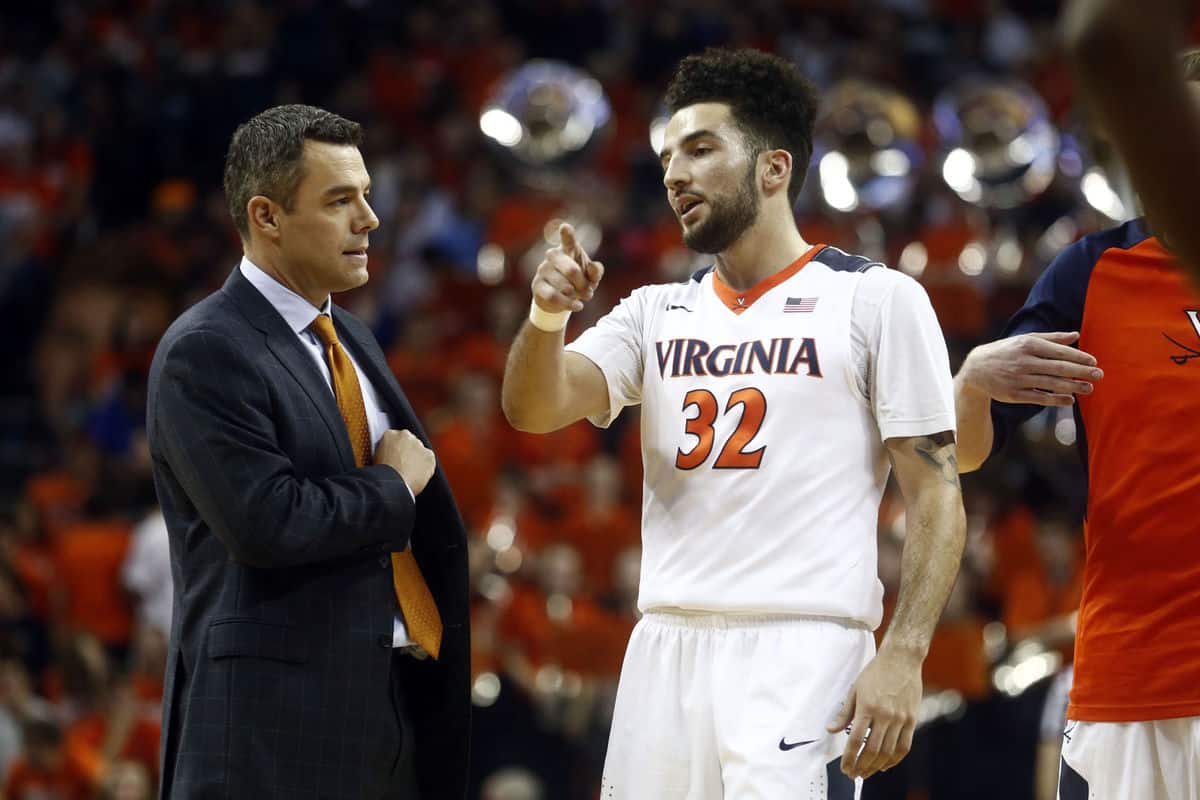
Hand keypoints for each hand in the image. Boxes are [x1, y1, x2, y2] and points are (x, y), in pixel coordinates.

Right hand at [374, 429, 435, 495]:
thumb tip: (391, 457)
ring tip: (409, 475)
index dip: (397, 450)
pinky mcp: (429, 455)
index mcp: (390, 435)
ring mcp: (418, 444)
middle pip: (410, 443)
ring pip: (420, 452)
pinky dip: (426, 469)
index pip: (396, 439)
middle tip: (404, 467)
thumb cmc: (382, 475)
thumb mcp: (377, 458)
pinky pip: (429, 462)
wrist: (392, 482)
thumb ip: (386, 452)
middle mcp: (405, 435)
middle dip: (409, 453)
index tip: (396, 459)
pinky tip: (417, 477)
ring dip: (417, 460)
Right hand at [532, 223, 604, 312]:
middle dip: (583, 284)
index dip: (567, 234)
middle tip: (589, 291)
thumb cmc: (578, 282)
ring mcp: (543, 270)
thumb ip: (596, 271)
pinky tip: (578, 306)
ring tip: (584, 298)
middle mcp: (553, 256)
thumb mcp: (591, 277)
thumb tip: (594, 268)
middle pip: (571, 270)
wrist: (561, 299)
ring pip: (564, 286)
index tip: (565, 228)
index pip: (568, 240)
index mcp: (568, 249)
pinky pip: (553, 296)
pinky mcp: (537, 285)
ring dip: (577, 295)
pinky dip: (568, 303)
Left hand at [826, 646, 922, 778]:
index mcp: (867, 707)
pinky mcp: (911, 719)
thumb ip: (844, 712)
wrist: (901, 659)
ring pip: (888, 751)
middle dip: (862, 766)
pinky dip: (895, 759)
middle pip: (872, 750)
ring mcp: (900, 718)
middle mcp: (885, 715)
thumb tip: (831, 730)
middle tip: (854, 774)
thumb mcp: (855, 689)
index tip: (845, 767)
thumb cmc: (876, 672)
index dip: (849, 757)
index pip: (856, 740)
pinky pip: (904, 746)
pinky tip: (885, 765)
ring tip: (866, 772)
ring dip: (876, 766)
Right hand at [959, 332, 1102, 405]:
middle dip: (1081, 372)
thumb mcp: (1024, 339)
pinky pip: (1039, 398)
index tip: (1094, 361)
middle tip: (1099, 375)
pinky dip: (1056, 399)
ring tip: (1089, 388)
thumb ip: (1051, 337)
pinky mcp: (1014, 394)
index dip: (1078, 357)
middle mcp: (1023, 361)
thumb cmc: (1005, 351)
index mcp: (1027, 344)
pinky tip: (1070, 400)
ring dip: (1073, 387)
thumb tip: (1076, 335)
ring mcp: (1018, 379)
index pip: (1058, 351)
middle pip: (1058, 368)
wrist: (976, 369)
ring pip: (1051, 384)